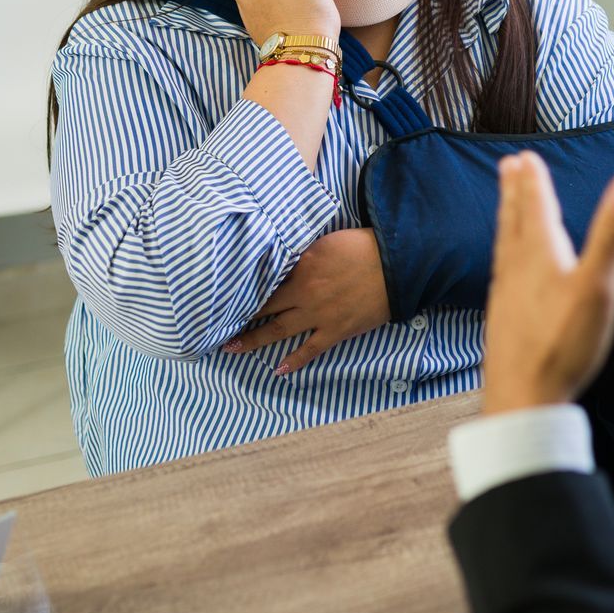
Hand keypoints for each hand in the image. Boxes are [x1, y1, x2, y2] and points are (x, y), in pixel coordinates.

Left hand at [223, 228, 389, 375]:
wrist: (396, 265)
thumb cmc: (362, 247)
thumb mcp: (325, 243)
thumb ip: (301, 254)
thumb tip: (283, 260)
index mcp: (301, 269)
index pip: (265, 282)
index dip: (244, 290)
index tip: (225, 296)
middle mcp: (305, 294)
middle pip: (265, 308)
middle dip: (240, 317)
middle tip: (217, 325)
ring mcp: (320, 315)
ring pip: (279, 331)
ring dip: (254, 340)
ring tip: (233, 347)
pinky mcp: (336, 330)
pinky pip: (311, 350)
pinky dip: (294, 361)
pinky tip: (278, 369)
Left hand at [482, 152, 613, 414]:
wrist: (522, 401)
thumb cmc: (560, 347)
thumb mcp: (597, 285)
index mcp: (539, 256)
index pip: (536, 207)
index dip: (534, 180)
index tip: (526, 157)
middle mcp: (516, 271)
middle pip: (514, 221)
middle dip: (515, 192)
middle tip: (508, 167)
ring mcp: (506, 297)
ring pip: (505, 248)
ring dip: (507, 221)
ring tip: (507, 210)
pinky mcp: (504, 322)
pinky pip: (503, 277)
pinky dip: (507, 260)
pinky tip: (510, 274)